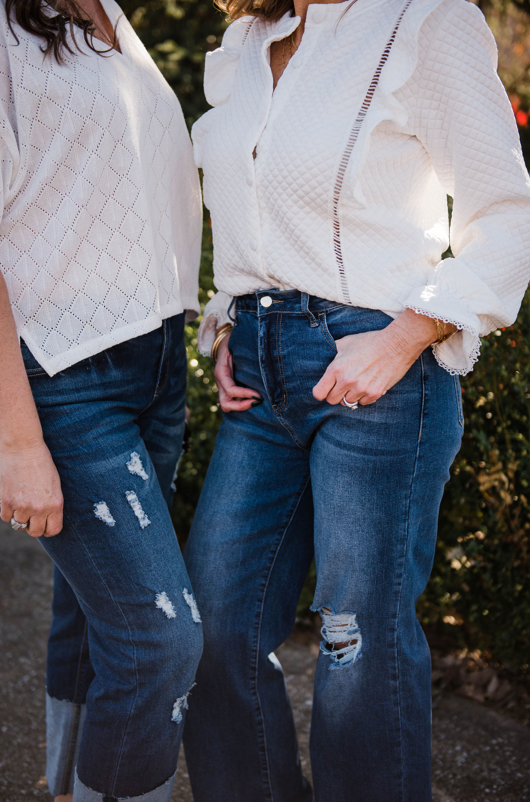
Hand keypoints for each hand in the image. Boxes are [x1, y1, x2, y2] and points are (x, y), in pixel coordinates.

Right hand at [0, 441, 63, 536]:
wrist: (22, 448)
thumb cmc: (41, 463)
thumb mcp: (54, 484)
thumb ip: (51, 505)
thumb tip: (45, 521)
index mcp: (56, 504)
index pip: (53, 530)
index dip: (48, 529)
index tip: (44, 525)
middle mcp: (39, 508)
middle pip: (34, 532)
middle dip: (32, 526)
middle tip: (31, 516)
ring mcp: (22, 506)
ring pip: (18, 524)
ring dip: (19, 516)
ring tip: (21, 501)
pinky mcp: (6, 502)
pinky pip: (5, 517)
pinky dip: (7, 511)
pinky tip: (11, 498)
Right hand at [214, 336, 262, 412]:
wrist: (226, 342)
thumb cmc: (232, 341)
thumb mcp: (234, 342)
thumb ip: (242, 350)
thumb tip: (258, 356)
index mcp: (221, 372)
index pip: (230, 390)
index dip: (244, 394)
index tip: (258, 395)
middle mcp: (220, 382)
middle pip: (226, 404)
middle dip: (242, 406)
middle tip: (258, 401)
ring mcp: (224, 387)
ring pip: (228, 406)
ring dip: (243, 407)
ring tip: (257, 401)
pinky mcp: (229, 388)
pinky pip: (234, 401)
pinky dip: (244, 403)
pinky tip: (256, 400)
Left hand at [313, 310, 442, 406]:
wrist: (396, 344)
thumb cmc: (370, 342)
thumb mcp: (346, 342)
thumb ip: (332, 352)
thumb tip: (322, 355)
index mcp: (336, 368)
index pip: (319, 393)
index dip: (321, 392)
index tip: (326, 389)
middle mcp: (347, 380)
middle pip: (332, 401)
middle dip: (335, 394)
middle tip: (343, 386)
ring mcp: (361, 388)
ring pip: (348, 402)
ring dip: (351, 395)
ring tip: (358, 383)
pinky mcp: (375, 393)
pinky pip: (363, 403)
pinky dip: (364, 396)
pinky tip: (368, 385)